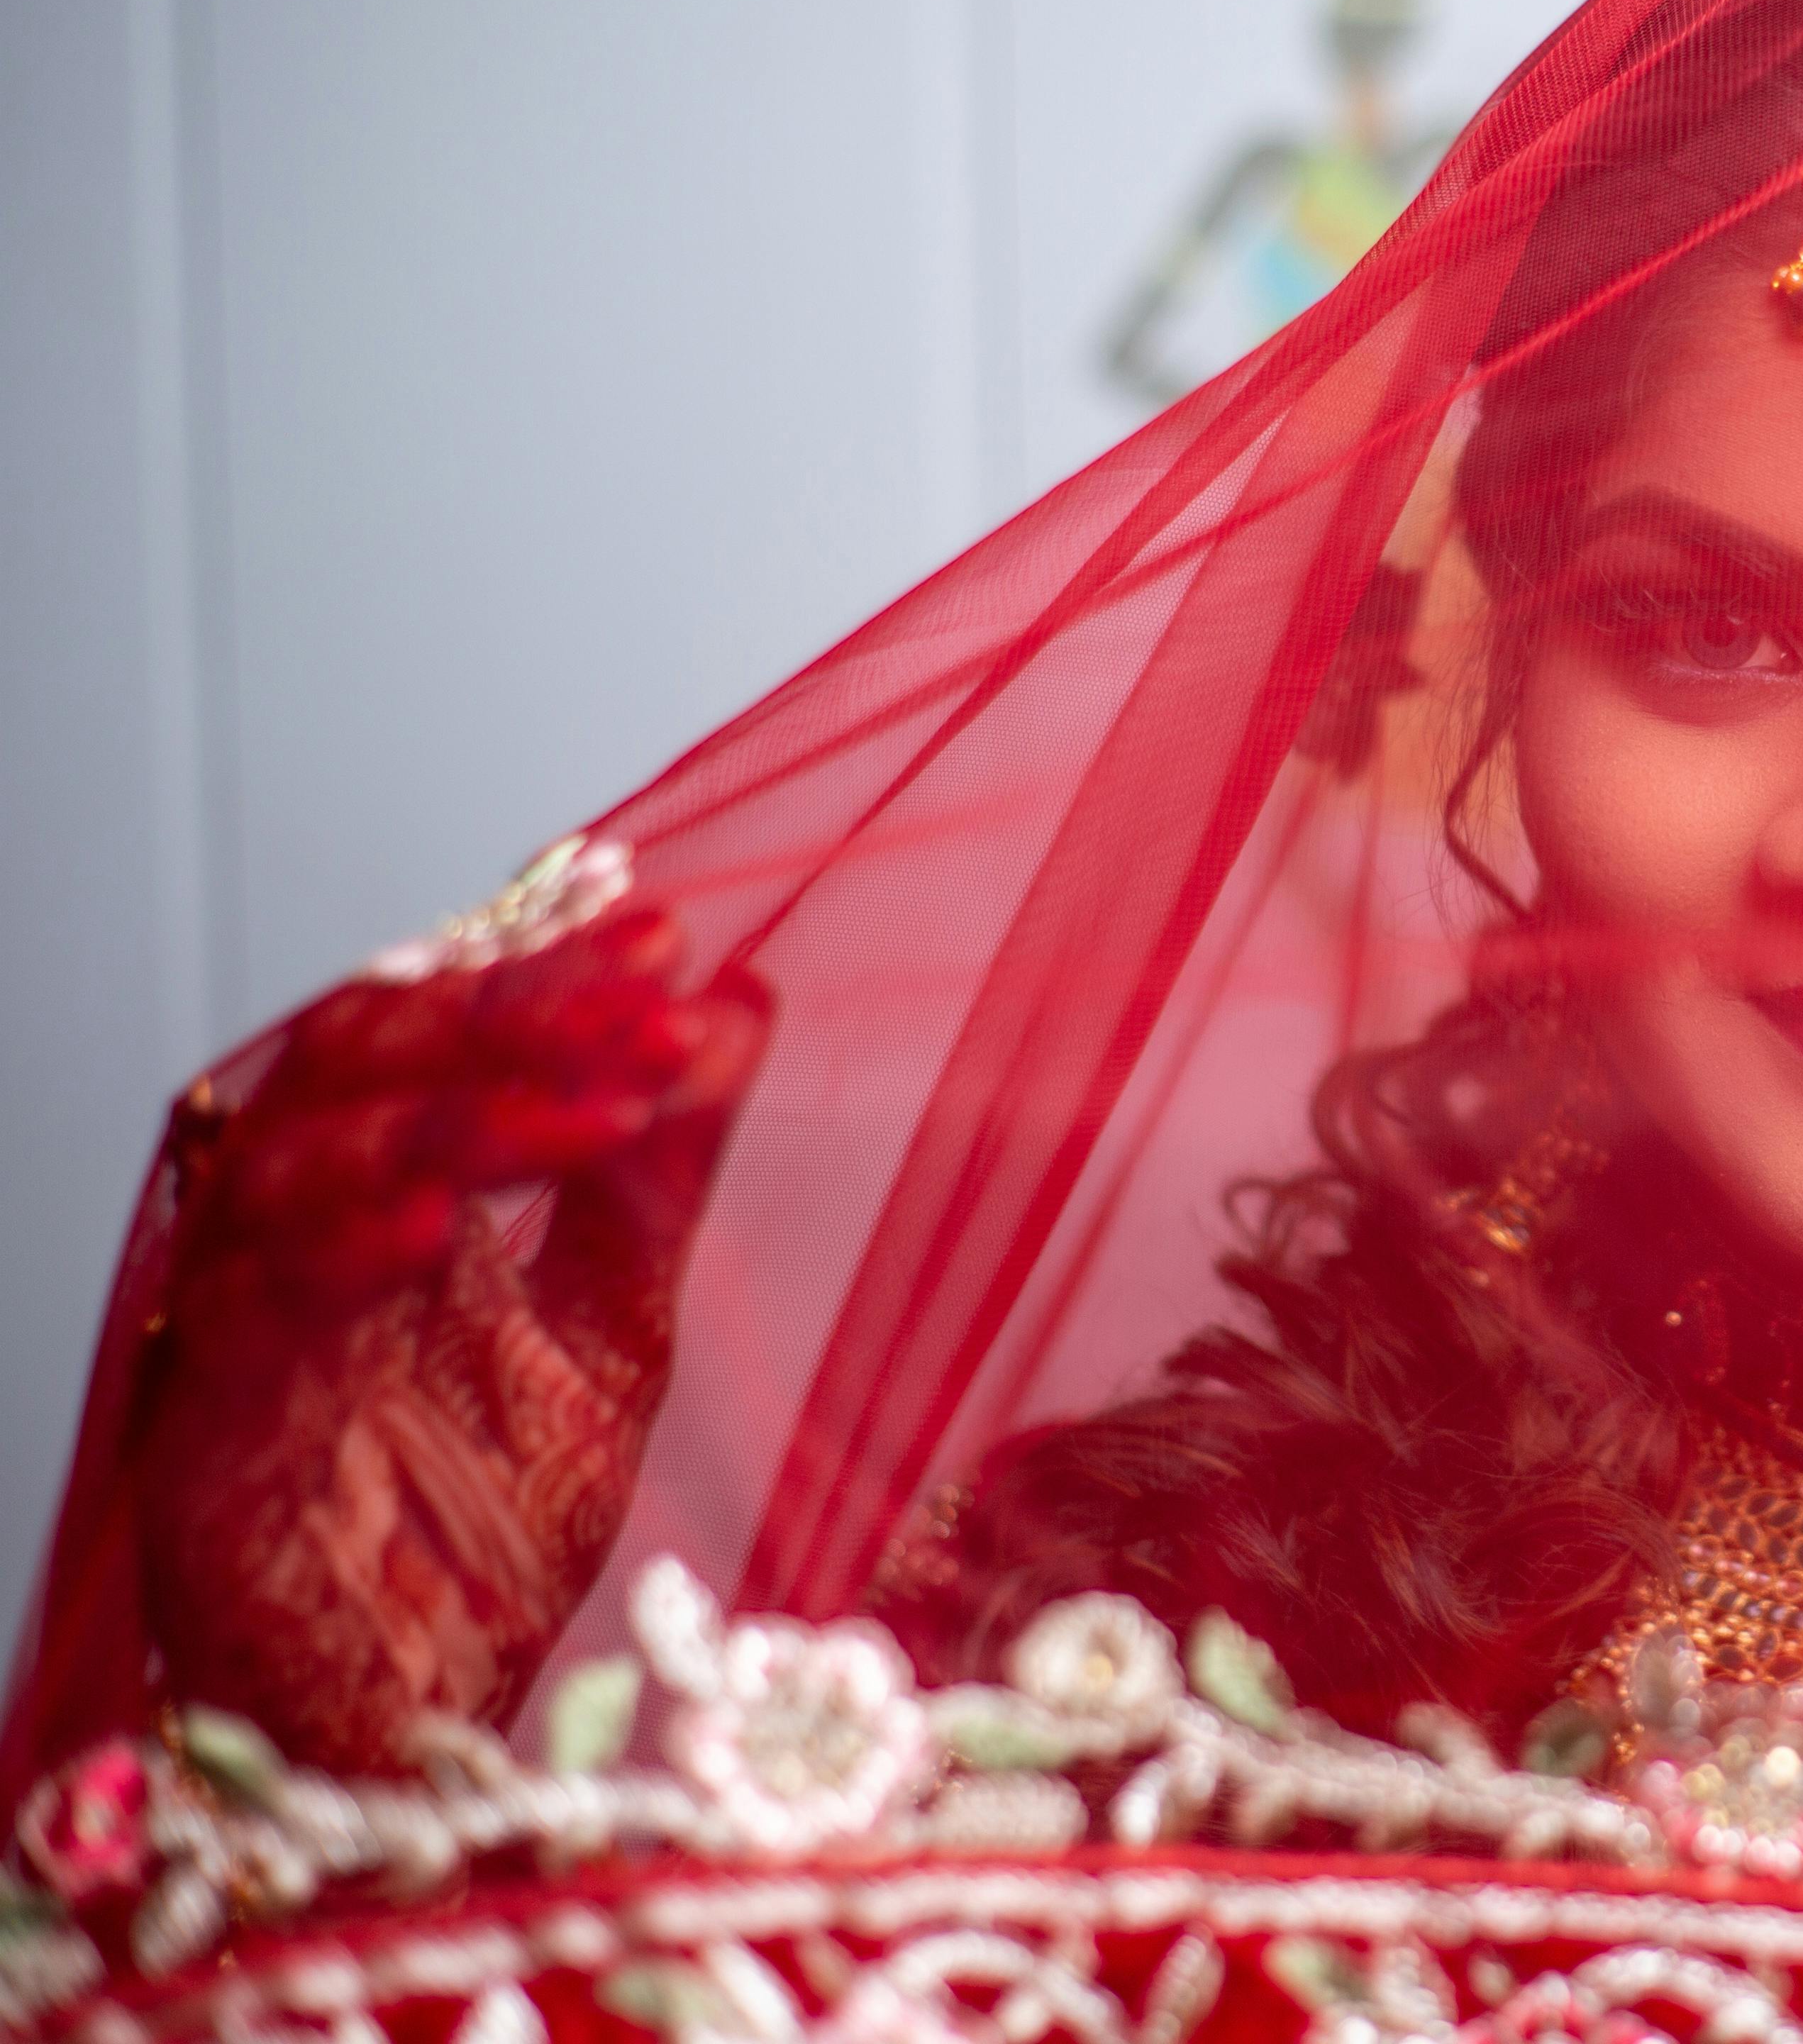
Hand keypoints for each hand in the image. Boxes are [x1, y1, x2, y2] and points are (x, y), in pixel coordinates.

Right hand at [137, 893, 767, 1768]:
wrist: (424, 1720)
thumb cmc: (486, 1540)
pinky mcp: (205, 1431)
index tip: (668, 939)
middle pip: (358, 1064)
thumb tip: (739, 1002)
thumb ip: (663, 1168)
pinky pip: (253, 1310)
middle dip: (505, 1021)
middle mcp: (300, 1239)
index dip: (545, 974)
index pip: (444, 1033)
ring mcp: (241, 1326)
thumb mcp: (619, 1324)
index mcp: (392, 1198)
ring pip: (295, 1158)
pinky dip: (344, 1252)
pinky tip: (444, 1227)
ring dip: (453, 1119)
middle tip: (644, 1009)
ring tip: (596, 1106)